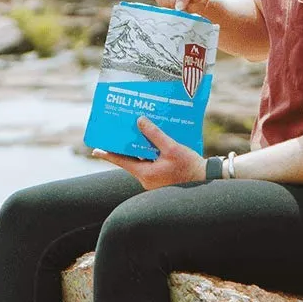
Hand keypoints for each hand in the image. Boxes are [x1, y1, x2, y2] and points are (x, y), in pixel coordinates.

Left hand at [90, 117, 205, 189]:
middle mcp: (147, 179)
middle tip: (117, 135)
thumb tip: (140, 121)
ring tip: (135, 134)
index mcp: (145, 173)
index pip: (121, 162)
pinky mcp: (161, 178)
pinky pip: (151, 164)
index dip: (108, 154)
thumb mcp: (172, 148)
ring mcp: (154, 180)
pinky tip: (153, 143)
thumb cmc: (190, 167)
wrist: (207, 180)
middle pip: (130, 161)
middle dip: (124, 148)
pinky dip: (150, 154)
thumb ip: (155, 135)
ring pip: (141, 162)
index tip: (95, 150)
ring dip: (139, 149)